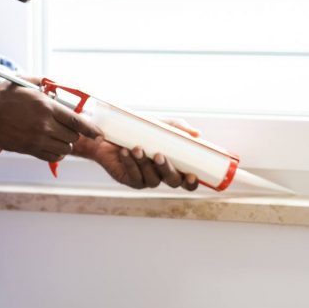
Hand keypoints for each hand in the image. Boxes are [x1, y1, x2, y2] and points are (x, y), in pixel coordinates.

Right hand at [0, 79, 101, 162]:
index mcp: (46, 107)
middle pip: (73, 136)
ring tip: (58, 136)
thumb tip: (53, 85)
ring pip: (65, 148)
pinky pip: (53, 157)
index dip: (92, 129)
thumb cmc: (1, 99)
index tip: (99, 134)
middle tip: (66, 127)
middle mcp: (45, 125)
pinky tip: (53, 146)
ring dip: (66, 143)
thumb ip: (41, 83)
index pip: (77, 121)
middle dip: (74, 132)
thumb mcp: (21, 83)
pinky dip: (57, 153)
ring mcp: (38, 139)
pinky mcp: (30, 150)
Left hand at [74, 118, 200, 190]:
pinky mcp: (129, 179)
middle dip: (166, 169)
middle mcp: (161, 174)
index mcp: (173, 164)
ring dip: (144, 164)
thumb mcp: (160, 125)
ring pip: (152, 180)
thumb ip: (178, 128)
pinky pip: (133, 176)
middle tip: (158, 155)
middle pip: (172, 181)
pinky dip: (129, 163)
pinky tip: (124, 151)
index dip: (191, 182)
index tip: (191, 175)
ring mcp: (145, 179)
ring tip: (137, 148)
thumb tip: (197, 134)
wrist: (111, 132)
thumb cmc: (140, 130)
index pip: (186, 180)